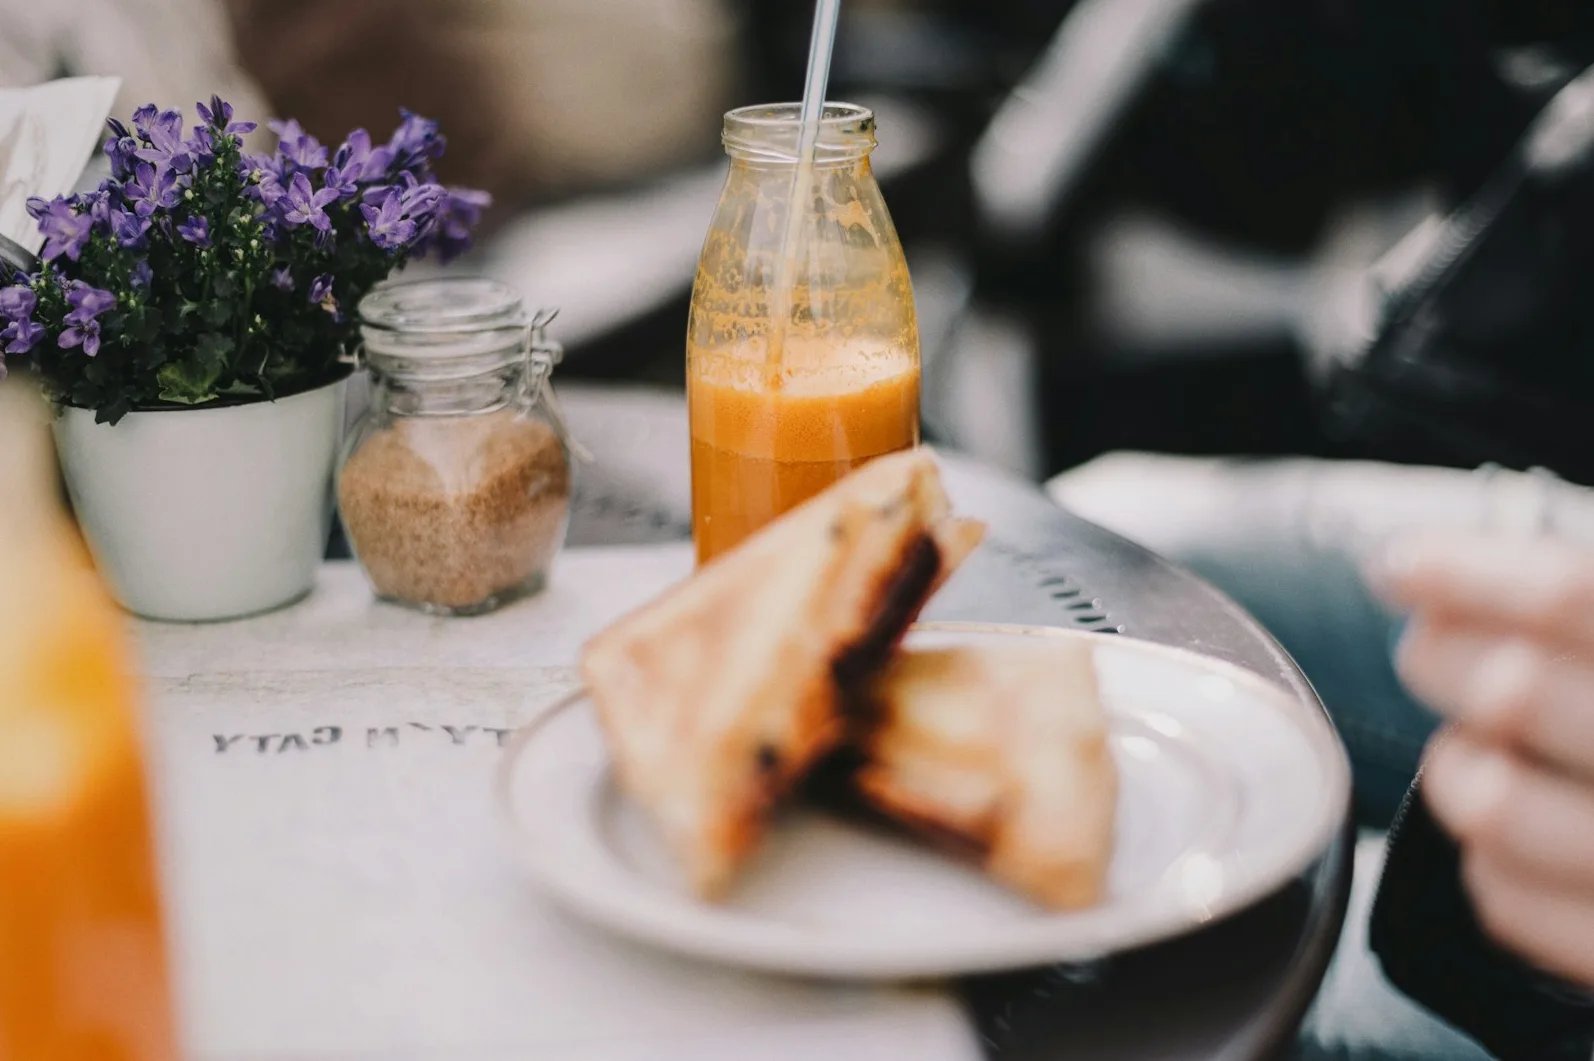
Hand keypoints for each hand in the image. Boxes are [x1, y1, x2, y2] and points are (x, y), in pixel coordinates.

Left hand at [1372, 532, 1593, 988]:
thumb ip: (1581, 614)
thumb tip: (1446, 572)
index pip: (1574, 597)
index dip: (1470, 573)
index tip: (1401, 566)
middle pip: (1515, 690)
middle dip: (1441, 658)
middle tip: (1429, 650)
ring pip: (1490, 801)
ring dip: (1455, 764)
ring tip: (1469, 750)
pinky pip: (1505, 898)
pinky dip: (1483, 860)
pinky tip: (1509, 837)